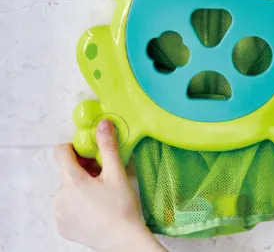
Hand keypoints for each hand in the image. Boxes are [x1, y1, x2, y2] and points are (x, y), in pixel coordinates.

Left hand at [54, 120, 164, 251]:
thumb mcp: (116, 174)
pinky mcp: (62, 226)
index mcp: (71, 180)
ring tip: (101, 194)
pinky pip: (66, 206)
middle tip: (104, 175)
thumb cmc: (121, 208)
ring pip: (67, 189)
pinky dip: (78, 203)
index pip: (60, 152)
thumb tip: (103, 124)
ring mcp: (59, 213)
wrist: (122, 241)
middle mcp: (59, 196)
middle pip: (67, 171)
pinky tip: (94, 208)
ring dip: (80, 186)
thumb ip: (108, 146)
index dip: (75, 148)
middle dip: (83, 169)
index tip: (90, 153)